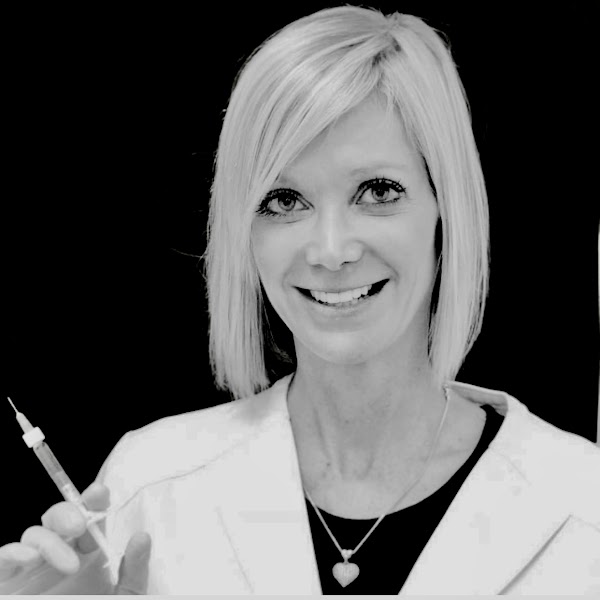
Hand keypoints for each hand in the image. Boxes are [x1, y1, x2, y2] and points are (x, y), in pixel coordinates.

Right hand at [0, 482, 151, 593]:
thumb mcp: (125, 597)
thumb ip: (133, 571)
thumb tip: (141, 536)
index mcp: (86, 555)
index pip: (88, 518)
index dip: (92, 501)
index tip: (100, 494)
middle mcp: (57, 557)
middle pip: (57, 518)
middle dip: (67, 513)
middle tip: (80, 526)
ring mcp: (30, 571)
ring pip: (32, 535)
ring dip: (48, 541)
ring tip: (67, 564)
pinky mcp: (7, 586)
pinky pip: (1, 560)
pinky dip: (11, 553)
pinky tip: (27, 559)